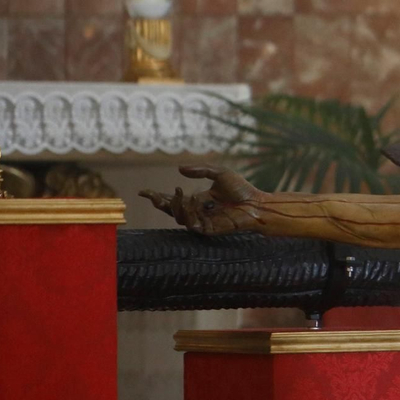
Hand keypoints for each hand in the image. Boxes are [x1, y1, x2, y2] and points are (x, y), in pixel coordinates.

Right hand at [140, 165, 264, 234]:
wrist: (257, 203)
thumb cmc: (241, 188)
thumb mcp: (219, 173)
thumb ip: (201, 171)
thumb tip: (179, 169)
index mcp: (198, 199)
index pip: (173, 200)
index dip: (157, 197)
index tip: (142, 192)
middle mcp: (198, 211)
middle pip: (171, 211)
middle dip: (159, 203)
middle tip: (152, 196)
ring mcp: (202, 221)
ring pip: (179, 218)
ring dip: (176, 206)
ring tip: (182, 193)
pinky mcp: (208, 230)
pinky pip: (191, 224)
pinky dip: (188, 213)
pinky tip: (192, 201)